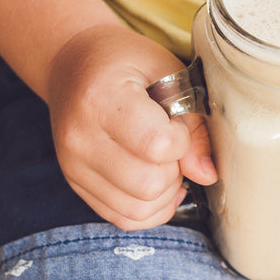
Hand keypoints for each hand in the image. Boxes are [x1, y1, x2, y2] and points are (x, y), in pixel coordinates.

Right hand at [45, 24, 217, 229]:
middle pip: (148, 185)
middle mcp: (79, 138)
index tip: (176, 121)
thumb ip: (192, 122)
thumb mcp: (167, 72)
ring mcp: (73, 166)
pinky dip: (150, 208)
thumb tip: (207, 175)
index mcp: (100, 98)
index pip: (156, 145)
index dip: (181, 139)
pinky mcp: (76, 184)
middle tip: (171, 144)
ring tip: (163, 162)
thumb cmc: (125, 62)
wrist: (72, 64)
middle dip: (174, 169)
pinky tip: (157, 182)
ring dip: (164, 193)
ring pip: (137, 209)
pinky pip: (122, 218)